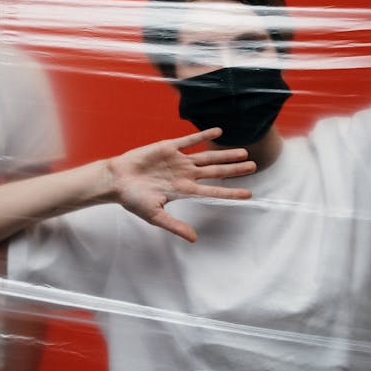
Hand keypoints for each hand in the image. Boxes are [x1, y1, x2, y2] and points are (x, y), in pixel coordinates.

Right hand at [105, 128, 254, 241]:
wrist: (116, 179)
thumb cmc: (133, 199)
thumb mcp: (155, 216)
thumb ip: (175, 226)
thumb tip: (194, 239)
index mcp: (183, 191)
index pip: (213, 192)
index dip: (231, 192)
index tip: (249, 194)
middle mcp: (185, 175)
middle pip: (215, 171)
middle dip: (234, 169)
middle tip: (254, 166)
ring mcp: (178, 160)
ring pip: (207, 156)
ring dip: (225, 153)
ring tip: (243, 151)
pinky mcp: (168, 147)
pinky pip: (189, 140)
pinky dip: (203, 135)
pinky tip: (218, 131)